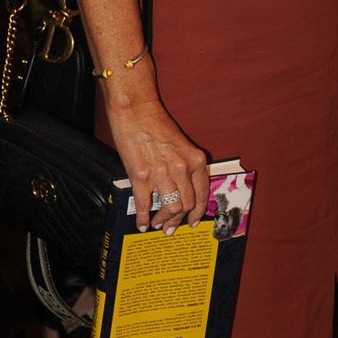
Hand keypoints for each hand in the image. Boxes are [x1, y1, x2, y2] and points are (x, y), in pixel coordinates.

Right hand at [104, 99, 208, 232]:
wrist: (136, 110)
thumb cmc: (157, 124)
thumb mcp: (181, 145)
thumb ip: (185, 167)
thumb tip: (182, 191)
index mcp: (195, 160)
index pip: (202, 195)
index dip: (198, 213)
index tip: (193, 222)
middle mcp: (182, 169)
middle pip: (186, 206)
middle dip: (178, 220)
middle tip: (171, 227)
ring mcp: (162, 174)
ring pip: (170, 209)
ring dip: (163, 221)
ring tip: (157, 224)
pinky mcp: (141, 176)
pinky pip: (145, 205)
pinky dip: (144, 218)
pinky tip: (142, 223)